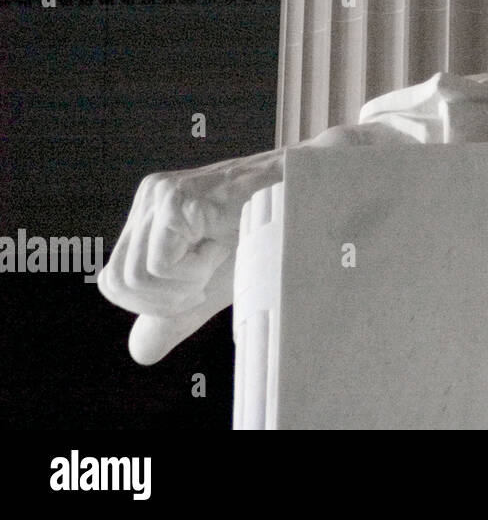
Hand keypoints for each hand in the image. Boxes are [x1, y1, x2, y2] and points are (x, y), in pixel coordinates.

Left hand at [98, 159, 271, 364]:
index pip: (115, 281)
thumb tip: (138, 352)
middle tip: (211, 274)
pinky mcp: (177, 198)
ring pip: (137, 276)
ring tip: (220, 255)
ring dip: (185, 282)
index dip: (154, 304)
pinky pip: (159, 264)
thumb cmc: (271, 235)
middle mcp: (149, 199)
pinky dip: (195, 271)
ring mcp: (160, 194)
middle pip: (120, 282)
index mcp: (152, 216)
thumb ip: (175, 314)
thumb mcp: (216, 282)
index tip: (200, 285)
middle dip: (169, 299)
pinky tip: (223, 245)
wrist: (312, 198)